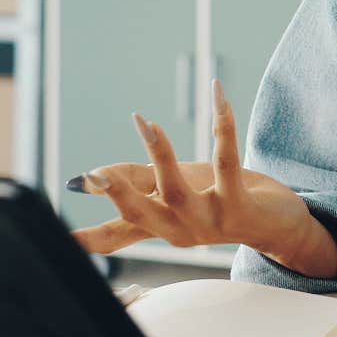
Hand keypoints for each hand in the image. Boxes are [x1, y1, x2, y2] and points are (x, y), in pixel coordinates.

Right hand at [69, 79, 336, 278]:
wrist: (278, 226)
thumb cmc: (219, 203)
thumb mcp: (173, 190)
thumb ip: (135, 183)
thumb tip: (89, 178)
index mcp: (160, 227)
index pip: (116, 235)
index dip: (86, 238)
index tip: (57, 240)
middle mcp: (180, 230)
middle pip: (140, 215)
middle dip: (116, 195)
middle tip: (92, 176)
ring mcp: (209, 221)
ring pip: (177, 190)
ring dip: (160, 155)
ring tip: (146, 124)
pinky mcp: (240, 206)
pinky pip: (227, 161)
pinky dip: (221, 125)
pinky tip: (218, 97)